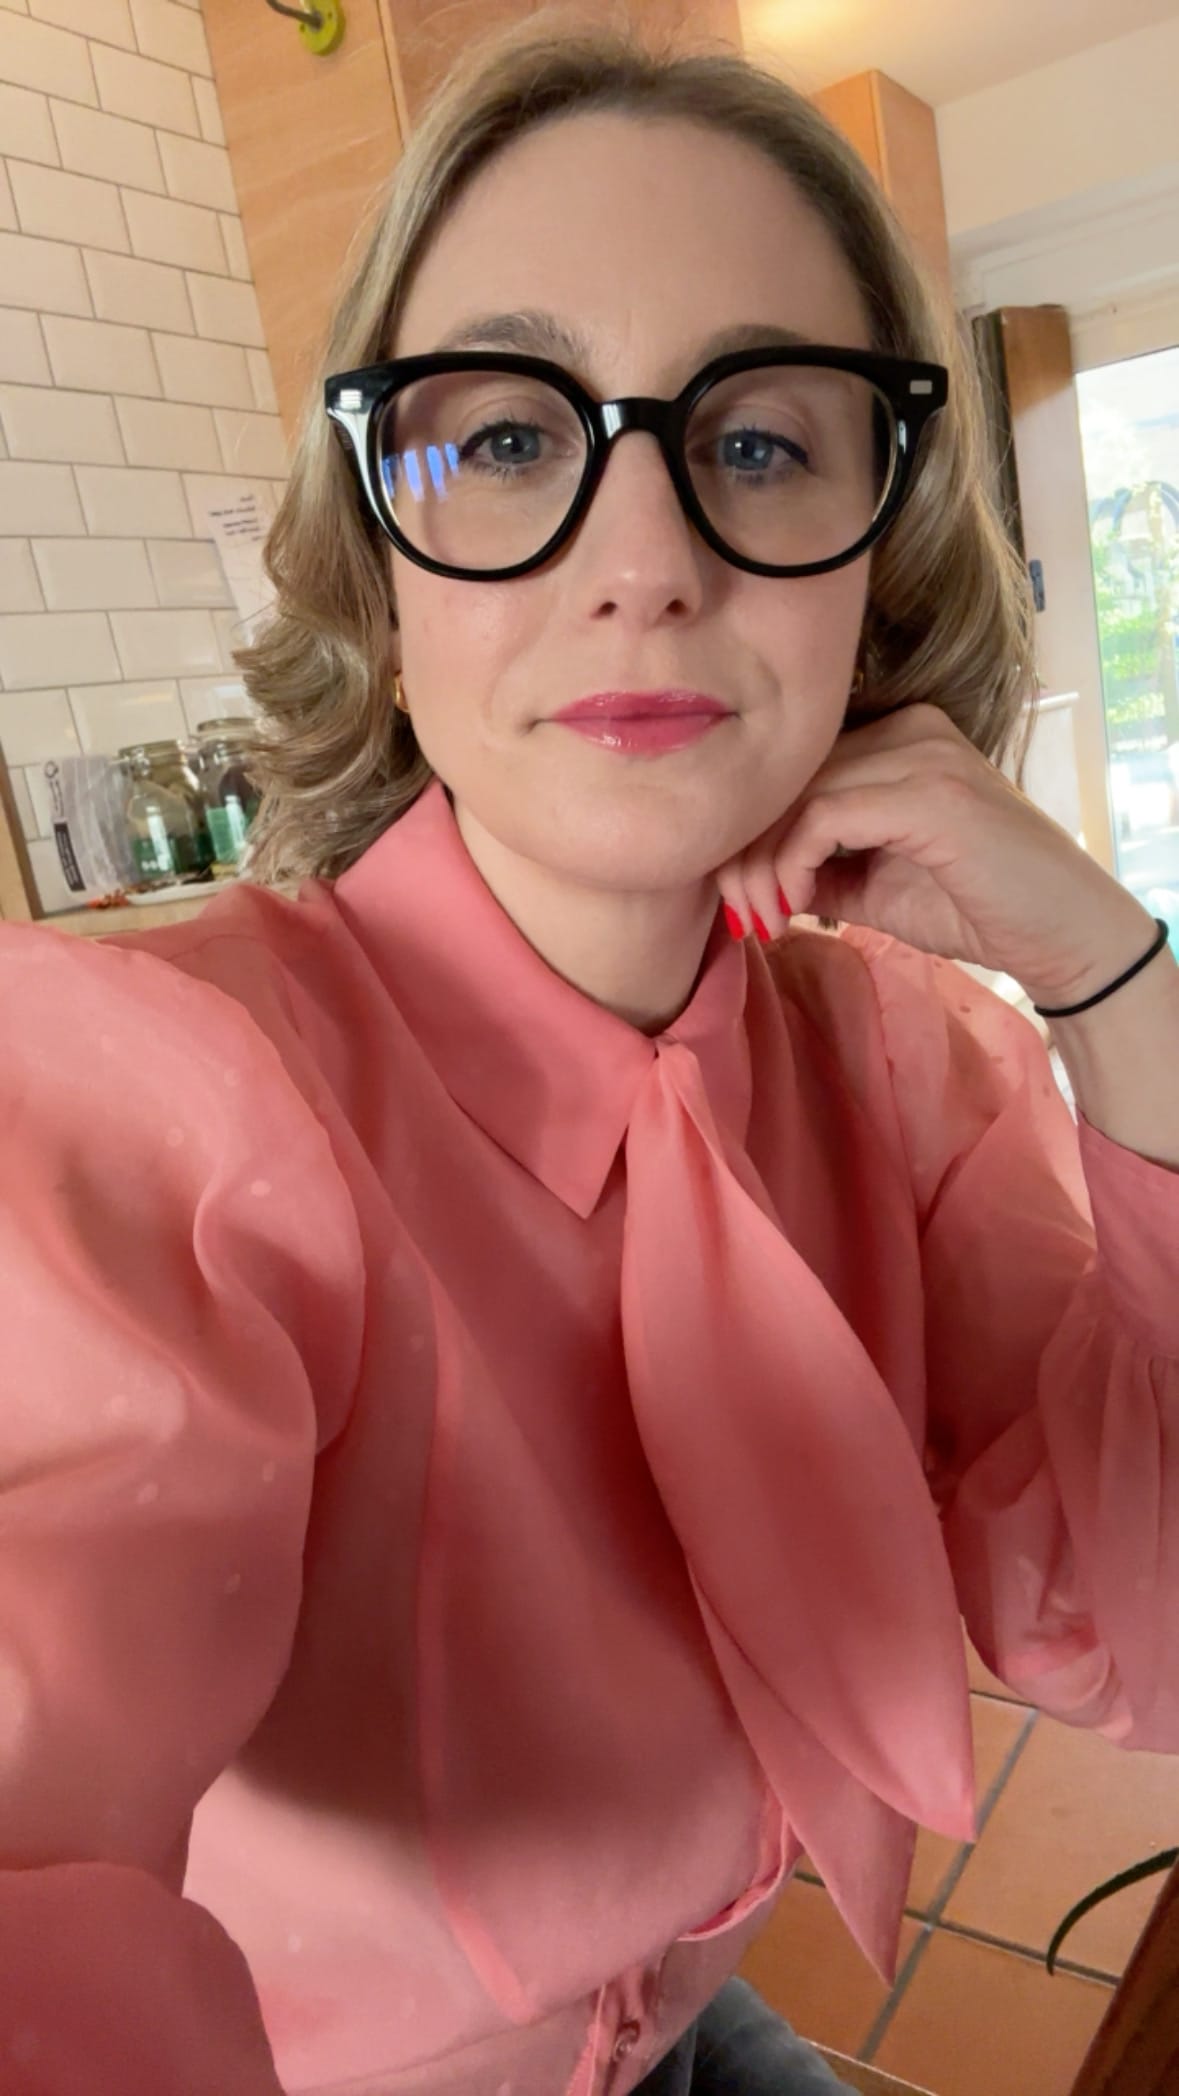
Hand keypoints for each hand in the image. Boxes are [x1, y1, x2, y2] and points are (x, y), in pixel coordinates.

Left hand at [715, 702, 1158, 1009]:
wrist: (1062, 935)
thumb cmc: (976, 909)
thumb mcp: (873, 884)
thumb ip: (815, 866)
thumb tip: (745, 872)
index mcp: (899, 737)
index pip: (796, 769)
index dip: (752, 833)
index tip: (742, 901)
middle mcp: (909, 728)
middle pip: (789, 776)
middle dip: (746, 851)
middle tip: (741, 916)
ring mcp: (922, 753)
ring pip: (797, 795)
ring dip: (762, 865)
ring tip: (763, 919)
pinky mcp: (926, 791)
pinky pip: (823, 817)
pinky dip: (791, 864)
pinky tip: (792, 905)